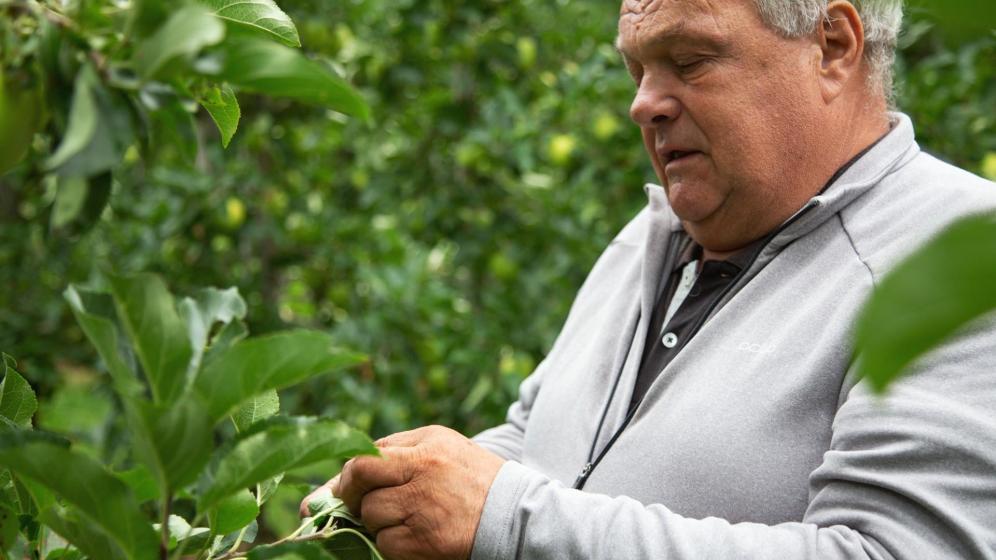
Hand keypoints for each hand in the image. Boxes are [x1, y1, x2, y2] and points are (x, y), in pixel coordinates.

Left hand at [300, 425, 504, 559]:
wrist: (516, 514)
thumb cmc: (472, 479)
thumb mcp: (442, 448)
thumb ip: (397, 451)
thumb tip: (344, 476)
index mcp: (428, 445)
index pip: (366, 454)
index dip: (349, 475)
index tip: (347, 488)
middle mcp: (425, 470)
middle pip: (361, 479)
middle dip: (352, 496)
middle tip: (360, 506)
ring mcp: (425, 506)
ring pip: (371, 515)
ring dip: (379, 523)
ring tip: (406, 519)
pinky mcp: (427, 540)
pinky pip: (386, 544)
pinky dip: (393, 545)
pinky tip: (416, 536)